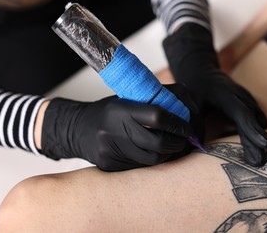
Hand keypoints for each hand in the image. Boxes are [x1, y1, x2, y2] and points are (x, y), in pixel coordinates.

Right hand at [40, 84, 196, 171]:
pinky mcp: (111, 166)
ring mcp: (111, 151)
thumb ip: (158, 101)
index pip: (158, 116)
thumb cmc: (110, 112)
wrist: (78, 129)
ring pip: (154, 159)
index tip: (188, 126)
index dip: (179, 123)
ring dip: (170, 154)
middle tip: (186, 139)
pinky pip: (142, 168)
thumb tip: (189, 113)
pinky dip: (156, 161)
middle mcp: (114, 130)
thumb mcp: (130, 98)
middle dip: (179, 142)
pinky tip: (157, 154)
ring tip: (173, 146)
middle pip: (159, 142)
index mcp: (121, 109)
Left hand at [163, 23, 266, 165]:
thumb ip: (194, 121)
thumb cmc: (194, 87)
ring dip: (258, 138)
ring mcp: (246, 99)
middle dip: (257, 140)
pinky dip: (255, 132)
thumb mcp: (189, 101)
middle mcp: (240, 95)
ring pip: (257, 120)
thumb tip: (196, 145)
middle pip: (252, 119)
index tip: (264, 145)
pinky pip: (255, 119)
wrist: (201, 71)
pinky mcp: (248, 104)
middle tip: (259, 162)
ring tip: (258, 160)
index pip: (242, 113)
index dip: (252, 130)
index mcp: (225, 94)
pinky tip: (256, 148)